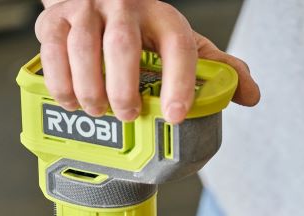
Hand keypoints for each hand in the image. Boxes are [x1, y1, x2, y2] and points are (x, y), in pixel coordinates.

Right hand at [36, 0, 259, 122]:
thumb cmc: (143, 30)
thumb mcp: (183, 44)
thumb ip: (217, 69)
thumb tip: (251, 95)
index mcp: (164, 18)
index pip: (178, 48)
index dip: (179, 83)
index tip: (176, 116)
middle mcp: (125, 6)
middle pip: (123, 44)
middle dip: (124, 87)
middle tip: (128, 116)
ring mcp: (87, 10)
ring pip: (83, 47)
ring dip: (89, 86)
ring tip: (98, 112)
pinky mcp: (55, 18)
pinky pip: (52, 49)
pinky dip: (59, 80)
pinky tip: (71, 102)